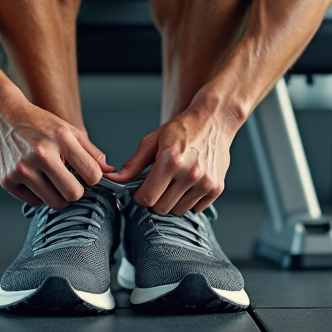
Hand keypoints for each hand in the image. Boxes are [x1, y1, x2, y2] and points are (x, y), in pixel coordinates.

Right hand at [0, 93, 113, 208]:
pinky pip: (34, 202)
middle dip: (74, 190)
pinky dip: (37, 194)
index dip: (92, 179)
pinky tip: (33, 177)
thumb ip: (91, 152)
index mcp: (61, 139)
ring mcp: (22, 169)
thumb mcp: (67, 130)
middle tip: (68, 180)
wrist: (0, 115)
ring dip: (56, 194)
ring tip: (50, 178)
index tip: (86, 175)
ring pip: (54, 203)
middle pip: (73, 194)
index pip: (92, 175)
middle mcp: (41, 154)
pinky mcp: (8, 180)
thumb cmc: (36, 122)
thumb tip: (110, 172)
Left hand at [106, 96, 237, 214]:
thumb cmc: (182, 129)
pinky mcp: (217, 189)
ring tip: (173, 182)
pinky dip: (188, 201)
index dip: (138, 196)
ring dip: (171, 201)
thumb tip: (114, 180)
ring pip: (178, 211)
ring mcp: (206, 183)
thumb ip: (133, 164)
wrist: (213, 121)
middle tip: (156, 184)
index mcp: (171, 161)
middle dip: (154, 199)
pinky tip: (188, 184)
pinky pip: (196, 209)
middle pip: (161, 208)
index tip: (139, 190)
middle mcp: (190, 174)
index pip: (147, 198)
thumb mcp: (152, 141)